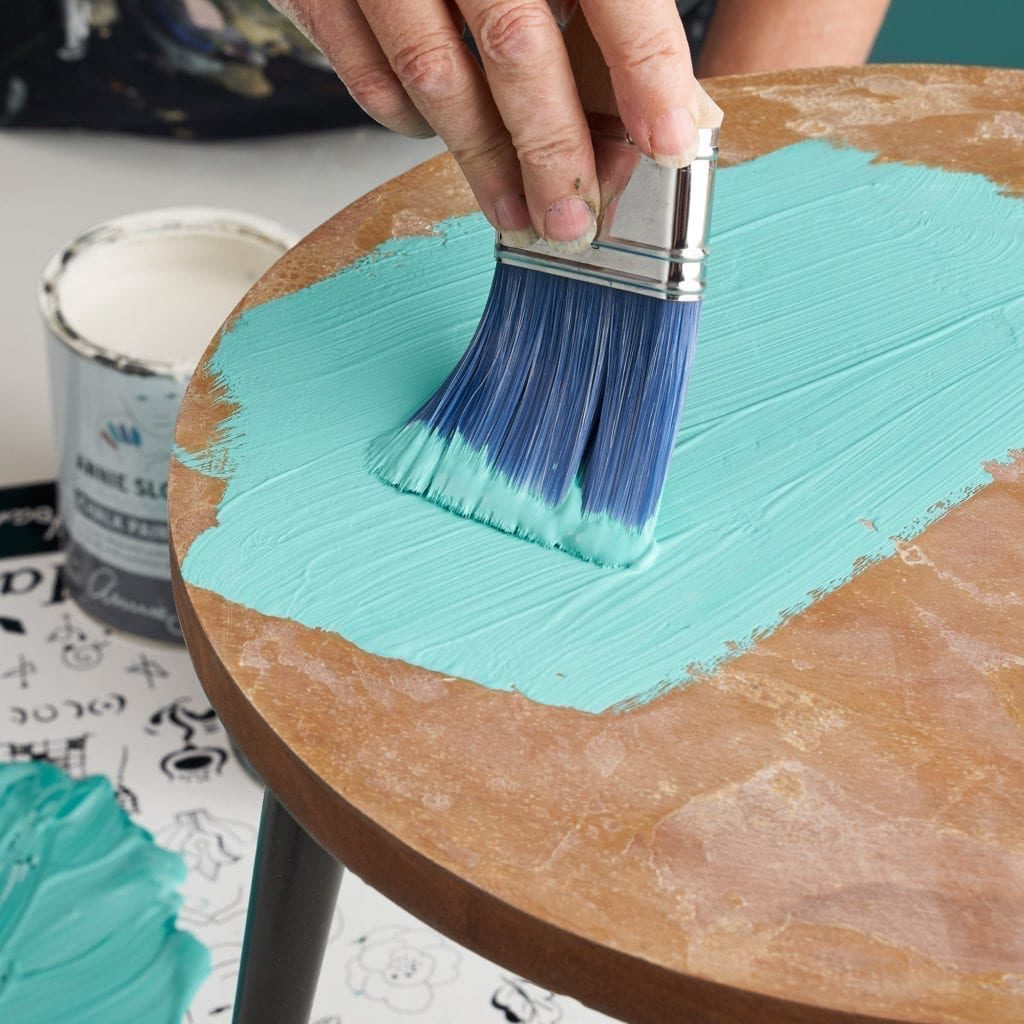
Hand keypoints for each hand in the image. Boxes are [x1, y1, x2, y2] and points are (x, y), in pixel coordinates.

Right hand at [271, 0, 720, 251]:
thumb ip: (610, 2)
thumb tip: (669, 97)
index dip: (646, 70)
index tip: (669, 141)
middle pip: (515, 46)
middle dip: (552, 150)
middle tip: (575, 220)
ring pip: (434, 74)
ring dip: (482, 159)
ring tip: (517, 212)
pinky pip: (365, 73)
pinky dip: (408, 121)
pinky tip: (445, 137)